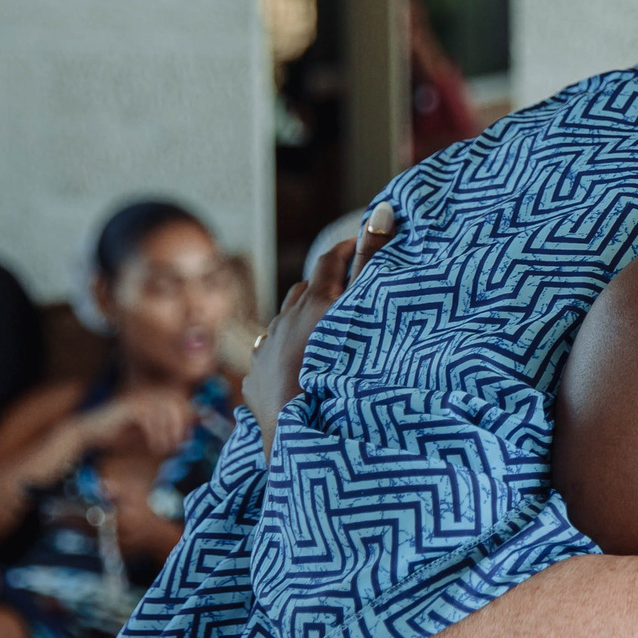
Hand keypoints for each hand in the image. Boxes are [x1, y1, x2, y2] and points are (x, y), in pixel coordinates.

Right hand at [85, 389, 198, 460]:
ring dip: (169, 431)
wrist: (91, 433)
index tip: (186, 438)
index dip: (189, 418)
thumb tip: (197, 423)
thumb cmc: (123, 434)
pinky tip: (154, 447)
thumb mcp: (152, 432)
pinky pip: (149, 415)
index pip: (182, 400)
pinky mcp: (127, 406)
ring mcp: (137, 397)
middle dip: (181, 424)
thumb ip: (172, 426)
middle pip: (177, 401)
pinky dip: (156, 433)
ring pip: (165, 408)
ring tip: (165, 448)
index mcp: (155, 397)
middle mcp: (148, 393)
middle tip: (178, 444)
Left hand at [247, 202, 400, 451]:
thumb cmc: (342, 368)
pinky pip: (267, 356)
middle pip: (302, 291)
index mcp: (314, 303)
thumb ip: (373, 262)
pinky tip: (294, 365)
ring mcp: (266, 351)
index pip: (330, 262)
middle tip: (346, 290)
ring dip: (300, 319)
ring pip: (283, 323)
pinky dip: (282, 351)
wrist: (301, 428)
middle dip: (323, 284)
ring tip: (320, 330)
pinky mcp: (255, 380)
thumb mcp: (363, 312)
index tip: (361, 243)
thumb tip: (382, 210)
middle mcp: (284, 322)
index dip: (347, 248)